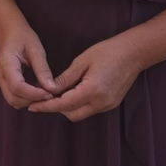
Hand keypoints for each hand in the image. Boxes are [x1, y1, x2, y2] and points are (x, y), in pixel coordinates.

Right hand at [0, 20, 59, 108]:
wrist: (8, 31)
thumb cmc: (22, 36)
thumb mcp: (36, 49)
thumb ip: (43, 69)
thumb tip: (52, 88)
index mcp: (7, 63)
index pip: (17, 86)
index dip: (34, 94)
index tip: (50, 93)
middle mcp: (0, 74)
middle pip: (13, 98)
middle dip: (32, 100)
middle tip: (49, 95)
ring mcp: (0, 79)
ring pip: (12, 100)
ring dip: (28, 101)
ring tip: (43, 93)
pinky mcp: (3, 82)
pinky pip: (12, 96)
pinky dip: (25, 98)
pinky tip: (36, 91)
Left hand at [28, 34, 144, 122]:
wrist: (133, 53)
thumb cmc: (107, 52)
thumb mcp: (81, 61)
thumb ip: (65, 79)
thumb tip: (48, 89)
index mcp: (92, 90)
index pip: (64, 104)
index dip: (46, 106)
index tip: (32, 107)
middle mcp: (101, 102)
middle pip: (71, 114)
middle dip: (56, 108)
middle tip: (42, 97)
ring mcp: (108, 105)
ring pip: (81, 114)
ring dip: (67, 107)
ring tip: (56, 93)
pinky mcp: (112, 104)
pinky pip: (90, 109)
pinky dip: (78, 104)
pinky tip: (71, 93)